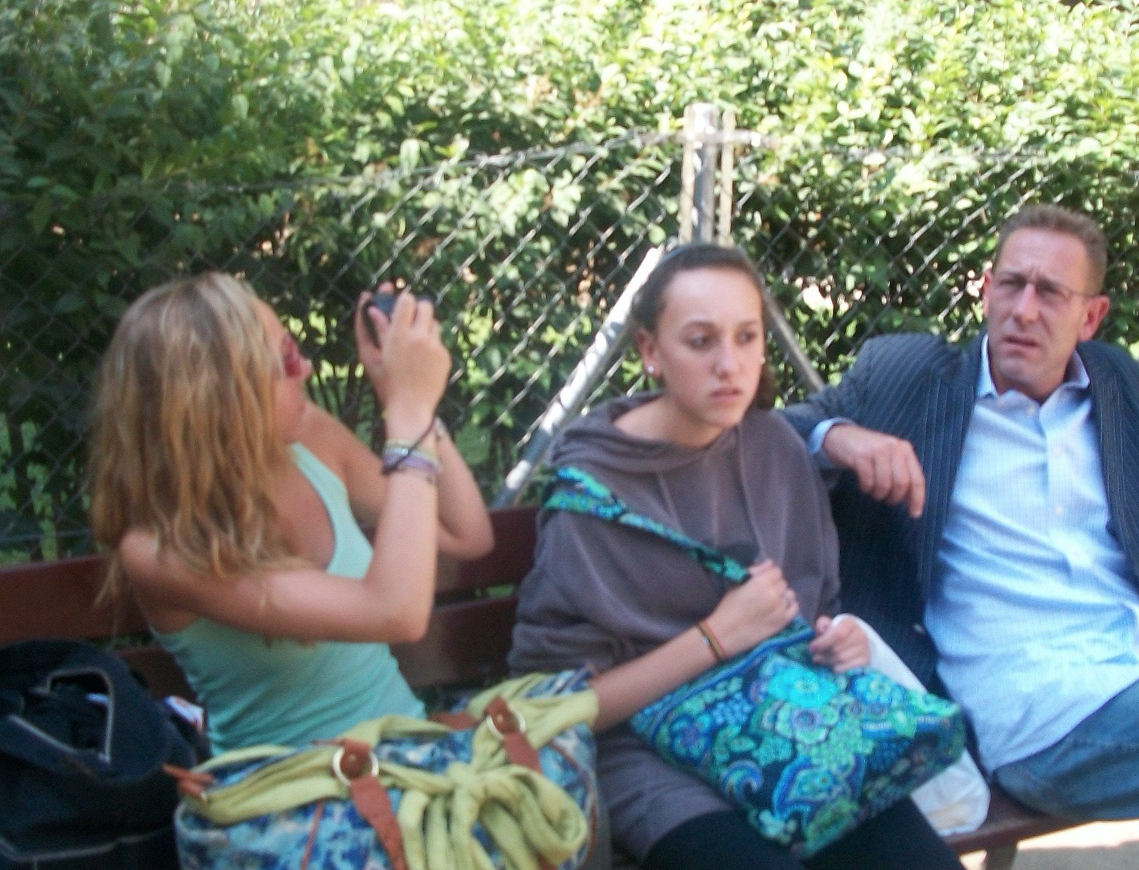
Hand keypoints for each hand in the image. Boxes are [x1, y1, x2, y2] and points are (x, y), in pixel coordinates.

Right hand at [354, 287, 449, 430]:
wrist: (410, 407)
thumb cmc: (386, 383)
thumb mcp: (374, 357)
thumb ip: (374, 330)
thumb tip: (372, 308)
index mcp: (397, 335)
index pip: (407, 299)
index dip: (405, 300)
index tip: (402, 306)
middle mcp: (418, 337)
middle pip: (426, 305)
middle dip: (419, 309)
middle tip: (412, 320)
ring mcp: (434, 346)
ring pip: (434, 323)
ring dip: (426, 328)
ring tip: (416, 346)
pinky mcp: (445, 356)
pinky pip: (439, 342)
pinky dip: (432, 347)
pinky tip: (423, 363)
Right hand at [705, 560, 797, 658]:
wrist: (725, 634)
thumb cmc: (727, 607)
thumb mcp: (737, 585)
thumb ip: (755, 572)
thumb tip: (769, 564)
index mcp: (761, 582)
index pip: (776, 571)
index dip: (769, 574)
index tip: (762, 580)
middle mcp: (774, 593)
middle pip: (783, 583)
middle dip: (775, 585)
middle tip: (764, 592)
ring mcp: (780, 608)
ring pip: (789, 595)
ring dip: (782, 596)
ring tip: (772, 602)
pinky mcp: (783, 622)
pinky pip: (794, 608)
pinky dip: (789, 606)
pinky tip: (779, 609)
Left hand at [809, 615, 869, 671]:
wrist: (853, 641)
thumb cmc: (835, 632)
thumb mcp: (827, 625)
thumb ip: (822, 625)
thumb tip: (821, 630)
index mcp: (850, 623)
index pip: (837, 634)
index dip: (823, 642)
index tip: (812, 647)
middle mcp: (860, 635)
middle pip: (837, 648)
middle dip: (823, 653)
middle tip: (814, 655)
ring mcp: (865, 649)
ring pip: (841, 659)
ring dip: (827, 661)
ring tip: (820, 659)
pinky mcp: (866, 662)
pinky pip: (847, 669)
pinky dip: (836, 668)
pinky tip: (831, 665)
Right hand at [821, 423, 925, 517]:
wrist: (841, 436)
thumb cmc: (868, 451)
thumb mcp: (890, 457)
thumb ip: (902, 474)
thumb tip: (912, 500)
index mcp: (905, 449)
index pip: (917, 478)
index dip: (917, 499)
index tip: (914, 514)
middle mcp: (893, 447)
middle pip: (902, 483)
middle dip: (895, 497)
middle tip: (888, 500)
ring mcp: (877, 450)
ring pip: (884, 484)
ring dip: (879, 494)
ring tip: (874, 492)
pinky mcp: (860, 456)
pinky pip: (868, 482)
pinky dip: (866, 489)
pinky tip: (864, 486)